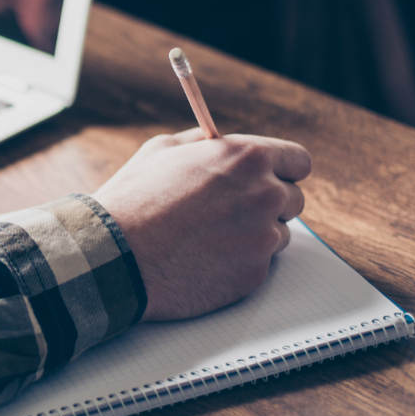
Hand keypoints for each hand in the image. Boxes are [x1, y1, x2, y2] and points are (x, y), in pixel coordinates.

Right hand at [94, 128, 311, 320]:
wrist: (115, 252)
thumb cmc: (134, 198)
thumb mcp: (162, 150)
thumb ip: (203, 143)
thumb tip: (217, 143)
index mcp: (246, 158)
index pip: (298, 160)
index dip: (282, 169)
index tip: (271, 177)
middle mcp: (264, 194)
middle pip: (293, 198)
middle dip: (268, 203)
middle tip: (232, 209)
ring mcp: (263, 237)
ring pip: (278, 233)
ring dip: (254, 233)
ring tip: (209, 235)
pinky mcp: (255, 272)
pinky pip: (259, 263)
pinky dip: (238, 261)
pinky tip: (203, 256)